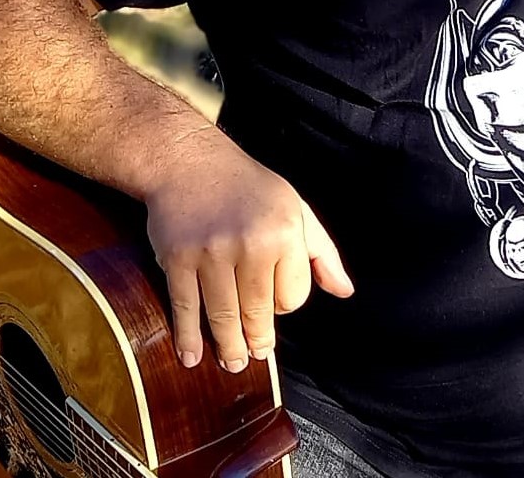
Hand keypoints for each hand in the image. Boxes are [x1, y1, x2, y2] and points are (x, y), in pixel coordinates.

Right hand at [142, 125, 352, 372]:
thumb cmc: (247, 187)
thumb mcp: (294, 208)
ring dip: (229, 348)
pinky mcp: (179, 258)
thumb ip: (322, 252)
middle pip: (258, 314)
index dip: (284, 304)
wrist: (188, 161)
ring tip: (233, 361)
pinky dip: (188, 338)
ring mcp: (212, 252)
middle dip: (257, 340)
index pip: (293, 296)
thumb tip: (344, 291)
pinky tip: (192, 355)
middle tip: (254, 354)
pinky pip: (186, 309)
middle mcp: (252, 242)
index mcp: (286, 230)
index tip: (273, 302)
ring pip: (224, 318)